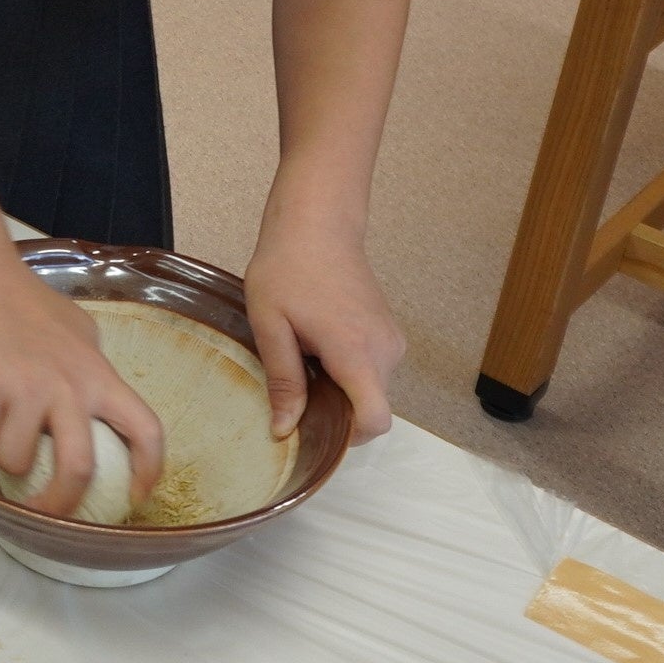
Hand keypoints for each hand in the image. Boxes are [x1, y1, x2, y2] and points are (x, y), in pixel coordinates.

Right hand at [0, 256, 163, 515]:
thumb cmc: (25, 301)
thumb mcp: (79, 333)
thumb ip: (91, 373)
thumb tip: (96, 408)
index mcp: (98, 375)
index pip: (144, 430)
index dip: (148, 471)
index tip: (138, 497)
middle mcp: (69, 386)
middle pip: (78, 470)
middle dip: (58, 504)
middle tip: (44, 512)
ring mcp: (26, 388)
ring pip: (14, 460)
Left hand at [243, 211, 401, 440]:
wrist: (317, 225)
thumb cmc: (288, 268)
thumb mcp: (271, 326)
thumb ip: (283, 381)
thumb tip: (285, 430)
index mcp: (356, 351)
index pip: (375, 420)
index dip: (346, 437)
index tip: (313, 427)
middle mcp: (386, 351)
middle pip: (371, 409)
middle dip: (335, 411)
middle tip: (296, 386)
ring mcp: (392, 340)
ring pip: (371, 390)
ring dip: (339, 388)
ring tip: (304, 356)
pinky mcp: (390, 333)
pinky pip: (372, 371)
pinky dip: (347, 371)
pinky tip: (318, 346)